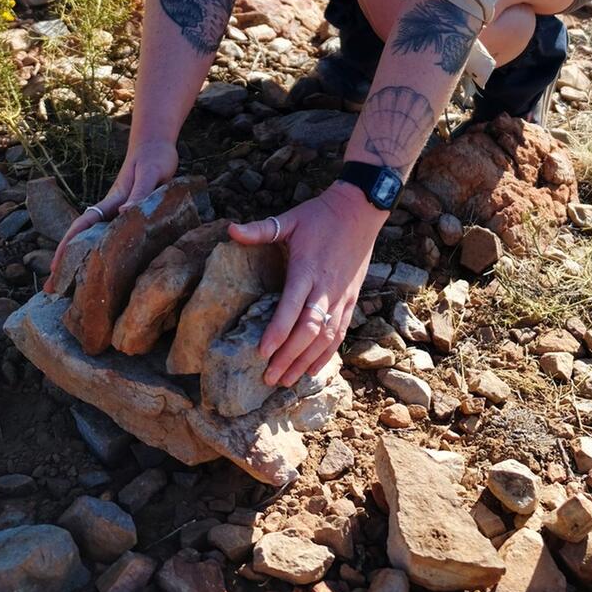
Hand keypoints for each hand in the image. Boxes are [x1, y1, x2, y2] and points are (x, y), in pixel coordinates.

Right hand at [43, 139, 178, 293]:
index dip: (67, 245)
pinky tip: (111, 268)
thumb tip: (122, 213)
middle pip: (84, 237)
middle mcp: (113, 209)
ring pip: (99, 240)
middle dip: (68, 260)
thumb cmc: (154, 158)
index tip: (55, 266)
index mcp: (113, 202)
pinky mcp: (133, 214)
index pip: (83, 225)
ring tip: (77, 289)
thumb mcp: (150, 174)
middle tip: (52, 289)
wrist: (157, 144)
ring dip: (87, 260)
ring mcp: (121, 212)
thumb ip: (139, 193)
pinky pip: (117, 237)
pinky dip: (109, 253)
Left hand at [228, 180, 385, 387]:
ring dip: (306, 362)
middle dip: (289, 357)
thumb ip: (261, 229)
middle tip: (268, 377)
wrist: (360, 210)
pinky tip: (313, 370)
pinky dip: (328, 354)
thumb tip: (231, 229)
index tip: (262, 352)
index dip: (278, 331)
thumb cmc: (320, 216)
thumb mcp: (290, 219)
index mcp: (307, 269)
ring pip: (326, 337)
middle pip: (309, 330)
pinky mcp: (351, 299)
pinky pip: (341, 332)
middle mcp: (326, 288)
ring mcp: (341, 296)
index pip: (292, 307)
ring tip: (287, 381)